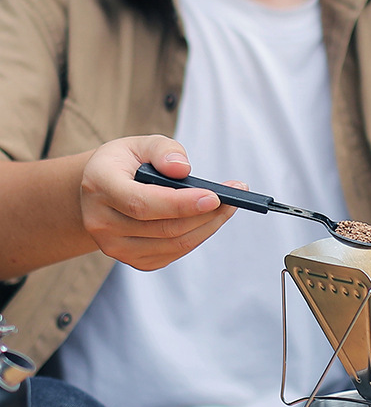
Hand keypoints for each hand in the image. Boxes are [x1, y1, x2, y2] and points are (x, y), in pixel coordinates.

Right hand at [80, 135, 237, 269]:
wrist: (103, 192)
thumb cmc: (127, 164)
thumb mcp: (140, 144)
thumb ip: (163, 150)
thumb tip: (183, 170)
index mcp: (99, 186)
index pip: (143, 203)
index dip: (182, 204)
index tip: (216, 196)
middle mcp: (101, 222)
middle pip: (166, 228)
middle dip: (207, 214)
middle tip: (235, 197)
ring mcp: (116, 247)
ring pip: (175, 244)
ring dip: (209, 226)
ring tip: (229, 206)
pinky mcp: (135, 261)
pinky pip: (176, 253)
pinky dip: (199, 236)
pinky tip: (211, 219)